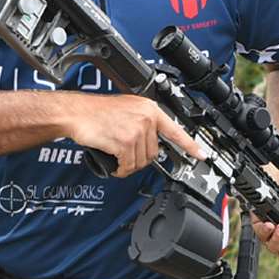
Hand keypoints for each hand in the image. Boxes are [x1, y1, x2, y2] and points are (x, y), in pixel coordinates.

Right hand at [61, 93, 203, 176]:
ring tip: (118, 158)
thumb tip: (153, 141)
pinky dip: (121, 170)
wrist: (76, 113)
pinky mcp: (125, 142)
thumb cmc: (96, 112)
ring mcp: (137, 130)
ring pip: (141, 161)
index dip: (190, 145)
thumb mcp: (127, 109)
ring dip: (129, 166)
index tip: (202, 155)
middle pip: (154, 152)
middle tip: (126, 155)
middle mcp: (146, 118)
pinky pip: (129, 166)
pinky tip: (115, 165)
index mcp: (150, 109)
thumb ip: (143, 122)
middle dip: (140, 158)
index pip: (176, 130)